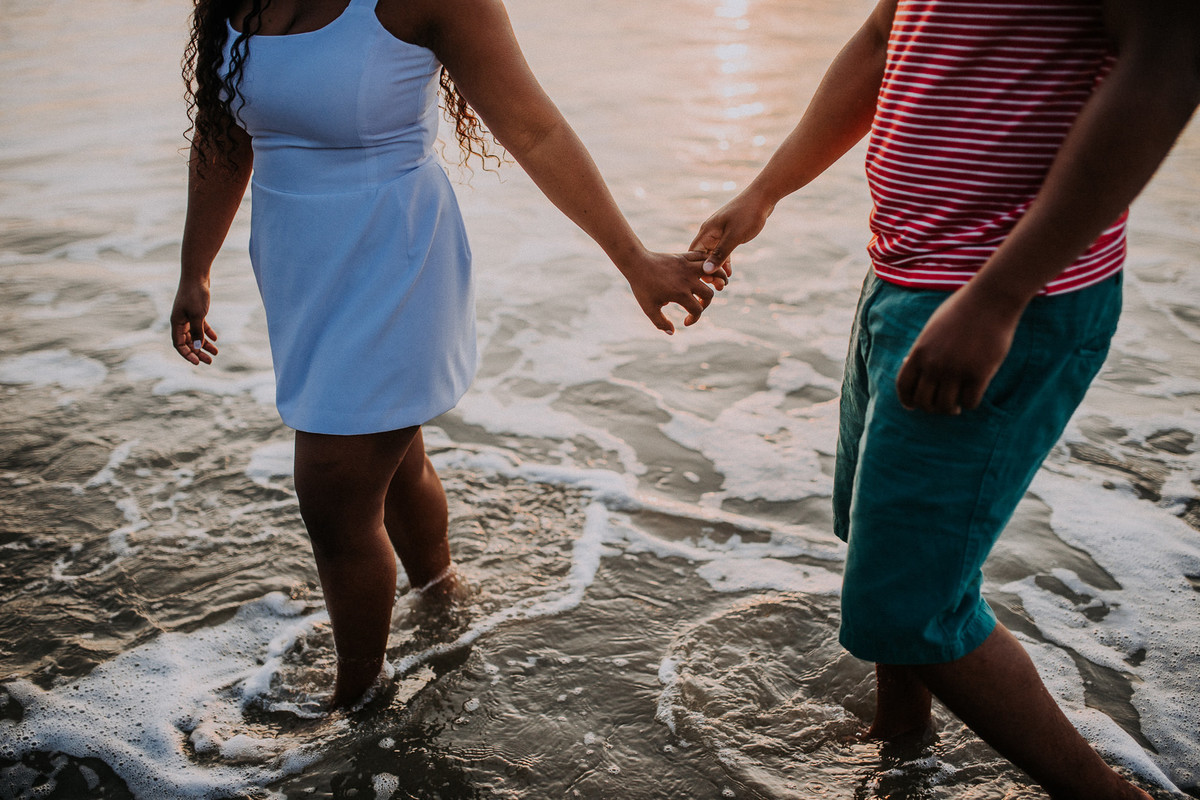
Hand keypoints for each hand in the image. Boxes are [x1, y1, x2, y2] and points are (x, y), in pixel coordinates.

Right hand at [171, 279, 218, 364]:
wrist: (197, 275)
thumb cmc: (195, 294)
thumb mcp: (198, 315)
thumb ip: (197, 332)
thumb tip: (197, 347)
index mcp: (176, 323)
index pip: (179, 344)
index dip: (187, 354)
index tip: (197, 362)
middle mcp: (180, 321)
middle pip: (188, 342)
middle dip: (198, 352)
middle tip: (210, 361)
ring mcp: (187, 316)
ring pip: (195, 335)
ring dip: (204, 344)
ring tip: (216, 353)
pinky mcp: (195, 311)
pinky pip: (200, 326)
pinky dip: (207, 332)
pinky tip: (216, 339)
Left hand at [621, 249, 724, 333]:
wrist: (636, 263)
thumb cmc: (642, 286)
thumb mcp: (649, 308)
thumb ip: (660, 323)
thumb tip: (672, 332)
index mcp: (680, 293)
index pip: (697, 310)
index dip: (694, 319)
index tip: (685, 321)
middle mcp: (687, 280)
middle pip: (708, 294)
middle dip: (705, 303)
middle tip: (698, 305)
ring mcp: (687, 267)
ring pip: (714, 272)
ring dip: (717, 280)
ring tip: (717, 285)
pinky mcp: (685, 257)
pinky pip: (703, 258)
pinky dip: (709, 263)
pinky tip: (708, 270)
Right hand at [689, 188, 774, 277]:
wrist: (763, 197)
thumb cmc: (748, 214)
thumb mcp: (734, 237)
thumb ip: (720, 254)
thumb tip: (706, 271)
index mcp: (707, 231)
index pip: (694, 254)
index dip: (698, 270)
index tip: (708, 283)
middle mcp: (710, 232)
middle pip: (703, 256)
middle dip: (709, 272)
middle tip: (719, 287)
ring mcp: (719, 233)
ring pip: (713, 255)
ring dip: (718, 269)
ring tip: (724, 284)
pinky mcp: (728, 233)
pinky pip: (723, 251)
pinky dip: (725, 262)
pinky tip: (730, 273)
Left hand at [895, 284, 1023, 414]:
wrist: (990, 300)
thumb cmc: (961, 311)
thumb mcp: (932, 329)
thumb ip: (922, 350)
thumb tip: (909, 364)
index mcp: (920, 352)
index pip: (904, 387)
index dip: (907, 400)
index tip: (913, 406)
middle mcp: (934, 364)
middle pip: (924, 402)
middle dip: (931, 408)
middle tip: (941, 406)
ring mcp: (956, 370)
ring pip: (946, 406)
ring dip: (950, 409)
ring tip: (956, 406)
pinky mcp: (979, 374)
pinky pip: (970, 402)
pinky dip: (969, 403)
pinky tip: (972, 395)